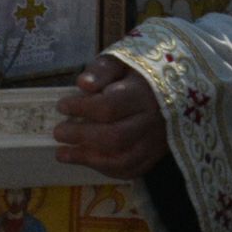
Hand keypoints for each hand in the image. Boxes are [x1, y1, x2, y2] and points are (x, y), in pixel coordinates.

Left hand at [53, 54, 167, 177]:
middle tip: (57, 132)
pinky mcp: (155, 156)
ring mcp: (156, 143)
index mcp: (143, 93)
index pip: (110, 106)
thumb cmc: (138, 72)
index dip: (82, 109)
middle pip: (115, 136)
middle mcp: (152, 121)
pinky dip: (106, 169)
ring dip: (89, 159)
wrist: (174, 88)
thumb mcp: (120, 61)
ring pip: (123, 159)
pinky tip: (86, 161)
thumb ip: (101, 71)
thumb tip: (82, 85)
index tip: (61, 106)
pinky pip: (131, 170)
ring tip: (62, 153)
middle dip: (81, 137)